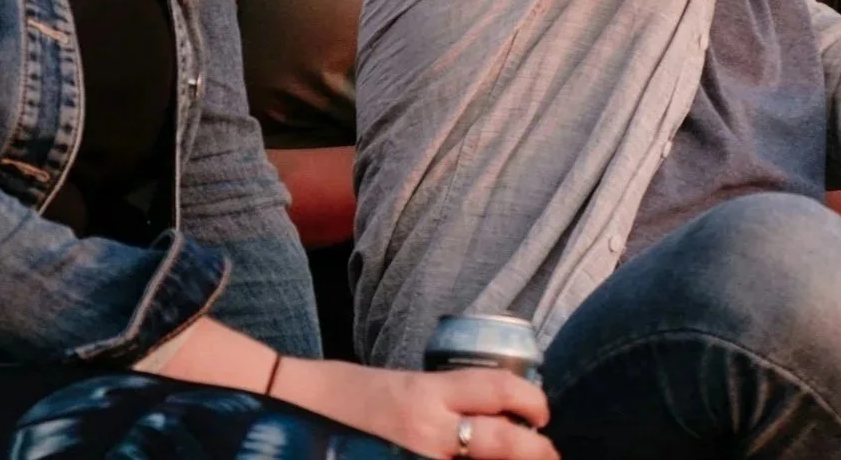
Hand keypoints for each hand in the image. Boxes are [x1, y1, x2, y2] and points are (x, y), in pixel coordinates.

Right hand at [274, 361, 554, 458]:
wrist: (289, 412)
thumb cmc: (345, 396)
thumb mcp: (402, 388)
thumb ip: (442, 401)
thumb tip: (488, 413)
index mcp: (426, 393)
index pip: (496, 390)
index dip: (529, 402)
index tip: (542, 413)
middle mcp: (426, 430)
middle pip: (502, 440)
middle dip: (536, 451)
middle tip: (550, 454)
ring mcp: (415, 458)